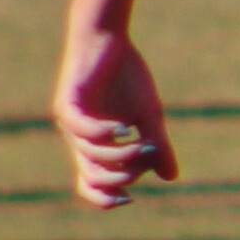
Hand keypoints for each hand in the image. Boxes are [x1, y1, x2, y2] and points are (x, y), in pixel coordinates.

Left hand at [56, 27, 175, 206]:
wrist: (107, 40)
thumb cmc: (125, 76)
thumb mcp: (149, 115)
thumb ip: (158, 146)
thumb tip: (171, 177)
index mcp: (94, 147)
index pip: (91, 185)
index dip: (106, 199)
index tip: (131, 198)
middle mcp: (78, 140)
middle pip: (93, 177)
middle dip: (123, 175)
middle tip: (147, 156)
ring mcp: (71, 123)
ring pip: (91, 155)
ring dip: (120, 154)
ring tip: (143, 141)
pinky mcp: (68, 103)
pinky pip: (82, 129)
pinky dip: (104, 133)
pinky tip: (125, 127)